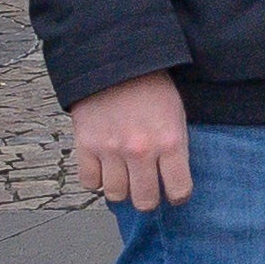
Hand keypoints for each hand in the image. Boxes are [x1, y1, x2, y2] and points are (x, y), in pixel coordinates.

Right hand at [70, 71, 191, 208]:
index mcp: (170, 141)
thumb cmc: (152, 87)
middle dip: (148, 200)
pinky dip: (96, 179)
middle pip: (144, 201)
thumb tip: (172, 178)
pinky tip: (104, 167)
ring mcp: (111, 151)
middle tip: (148, 192)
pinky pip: (89, 182)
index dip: (178, 195)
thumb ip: (175, 147)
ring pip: (115, 195)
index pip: (179, 190)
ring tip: (125, 177)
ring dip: (121, 189)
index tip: (175, 193)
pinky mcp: (86, 147)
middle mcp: (141, 151)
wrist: (117, 62)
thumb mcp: (177, 114)